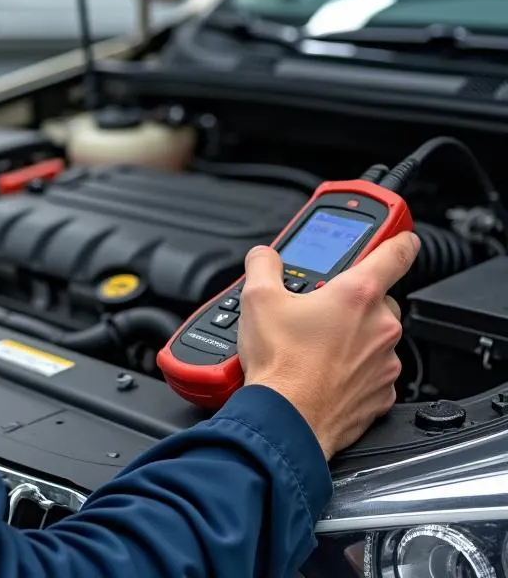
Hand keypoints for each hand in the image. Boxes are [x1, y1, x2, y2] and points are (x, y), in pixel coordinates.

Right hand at [237, 231, 419, 459]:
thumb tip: (264, 256)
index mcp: (356, 294)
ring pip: (375, 336)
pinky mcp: (382, 393)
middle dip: (351, 301)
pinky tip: (324, 370)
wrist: (287, 421)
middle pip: (378, 298)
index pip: (395, 253)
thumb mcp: (256, 298)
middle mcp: (380, 326)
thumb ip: (263, 265)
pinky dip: (354, 368)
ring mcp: (385, 362)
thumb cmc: (280, 365)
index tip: (402, 237)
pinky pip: (373, 370)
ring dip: (352, 335)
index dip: (399, 239)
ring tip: (314, 345)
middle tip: (318, 309)